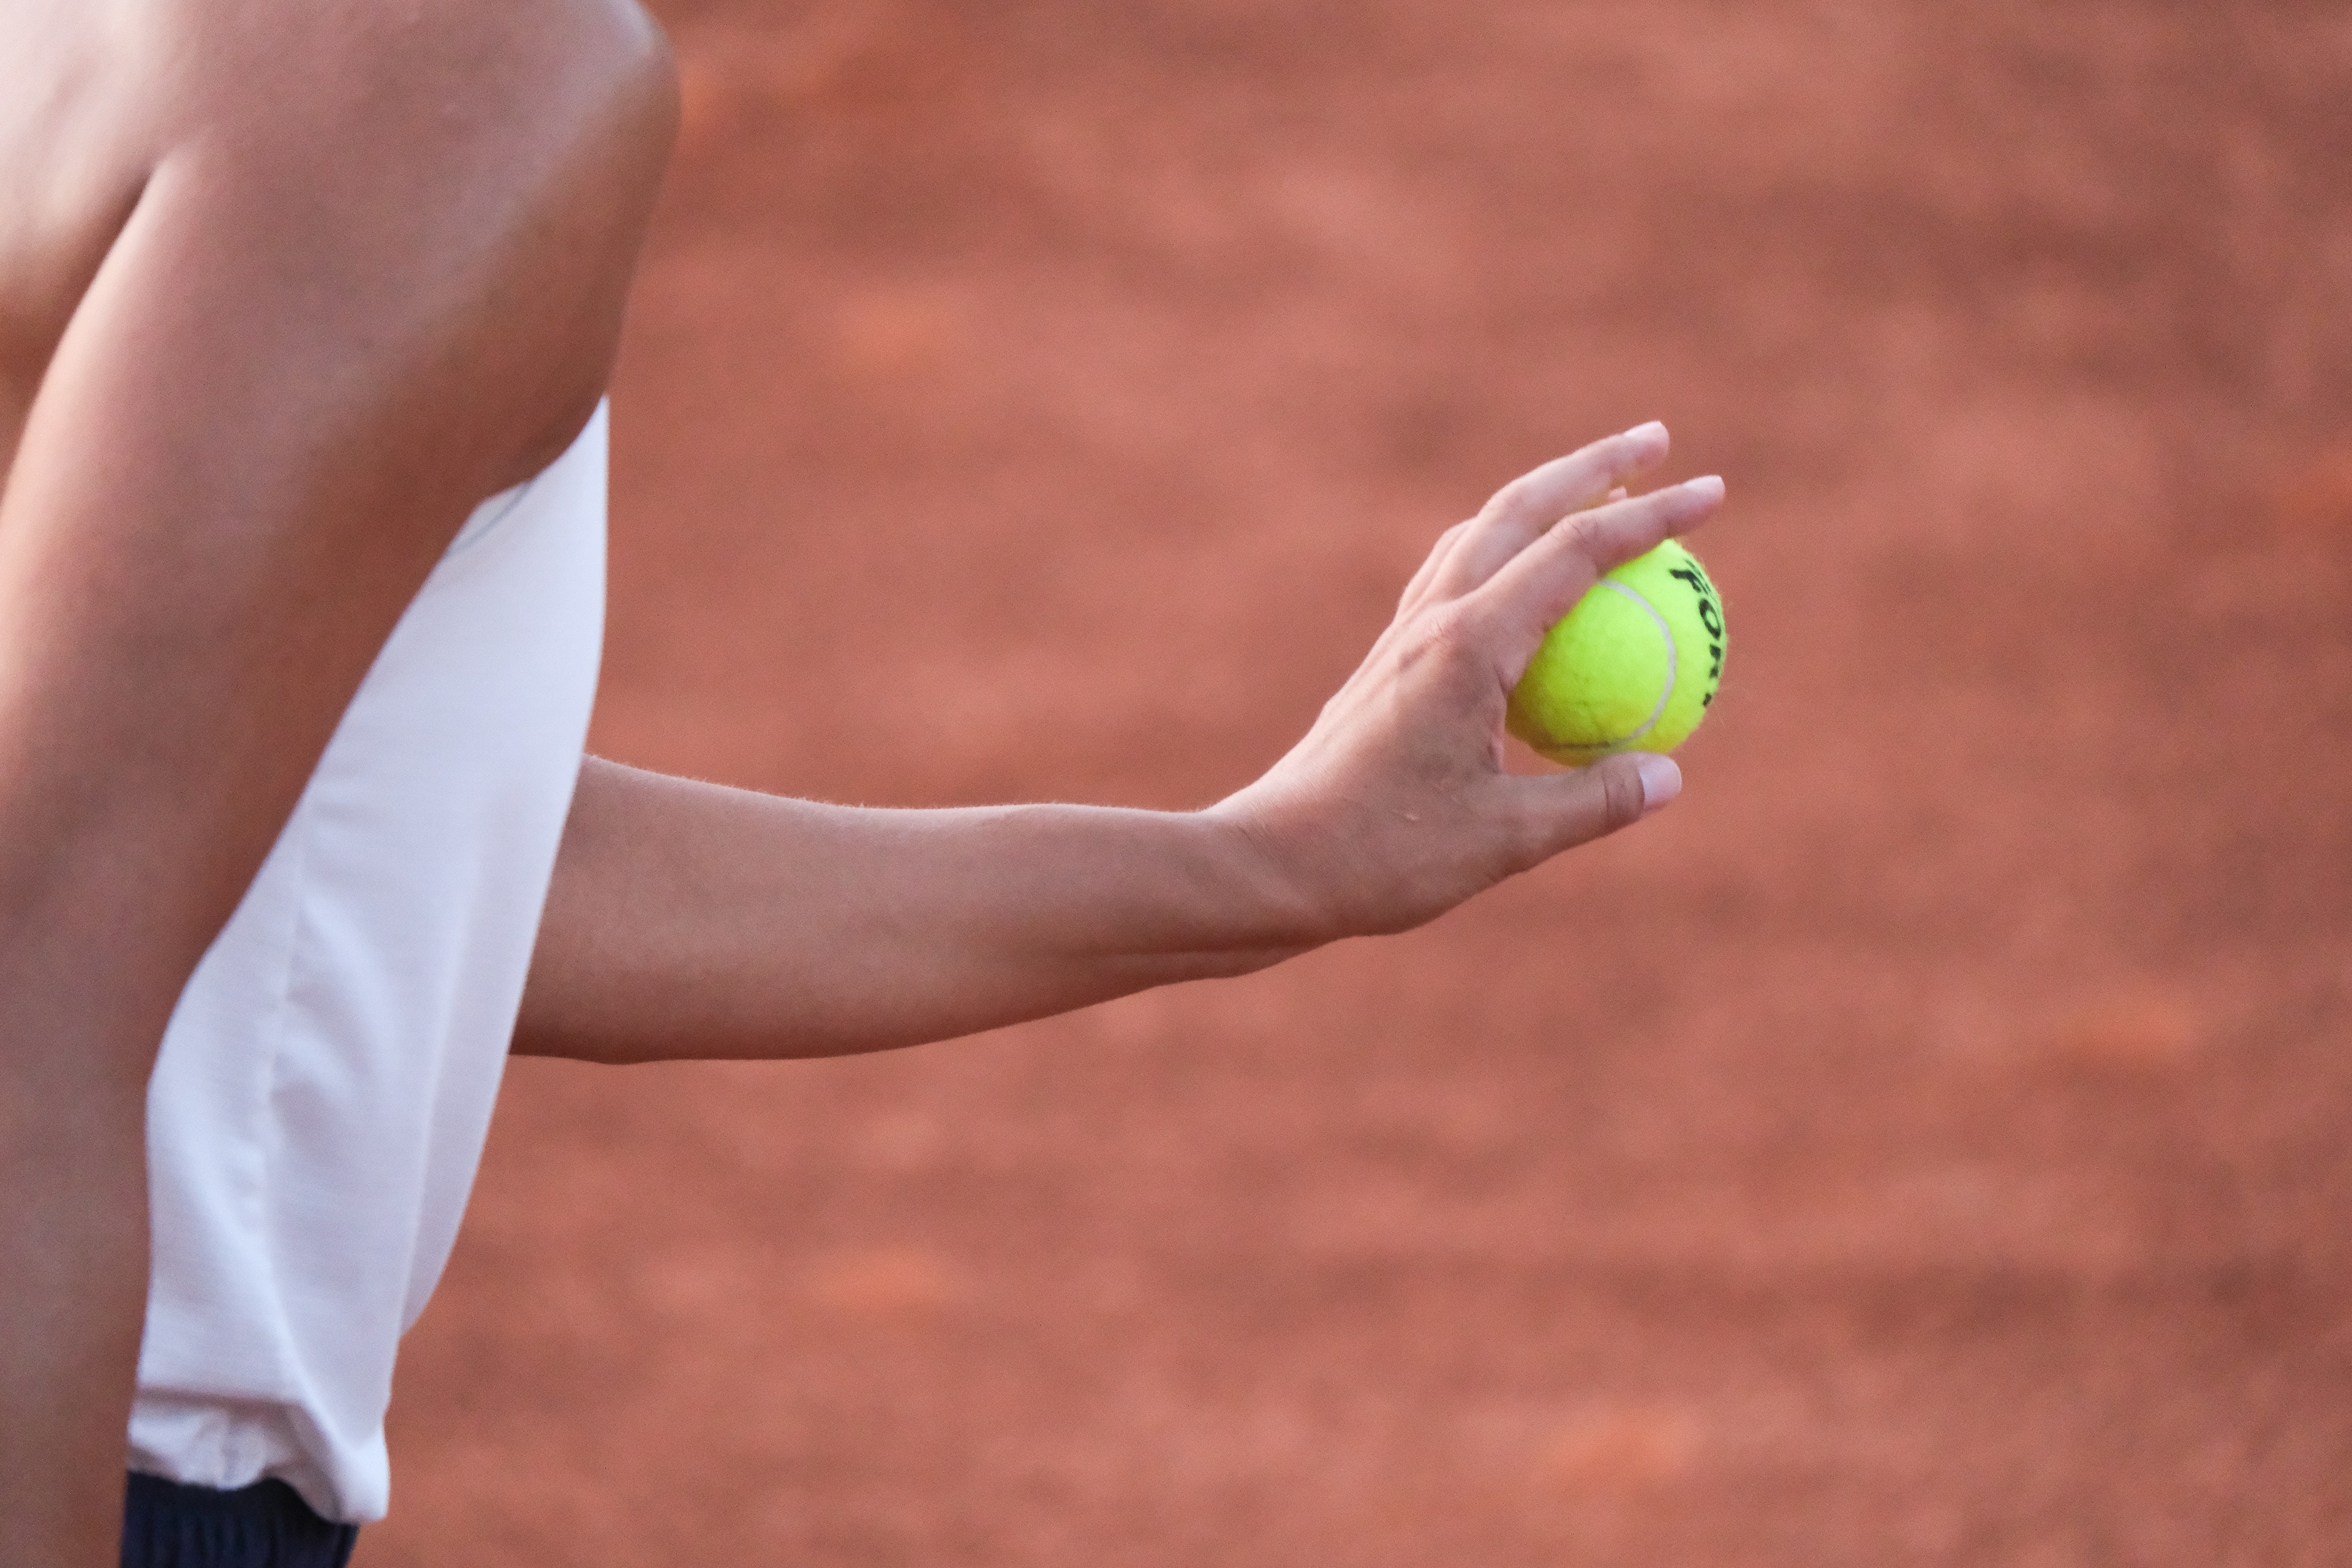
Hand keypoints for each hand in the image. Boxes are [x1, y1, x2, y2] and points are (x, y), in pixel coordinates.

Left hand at [1214, 422, 1725, 939]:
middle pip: (1521, 509)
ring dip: (1543, 498)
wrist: (1271, 861)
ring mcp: (1405, 635)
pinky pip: (1457, 576)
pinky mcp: (1390, 660)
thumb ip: (1591, 803)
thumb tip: (1669, 776)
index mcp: (1469, 647)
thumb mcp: (1504, 841)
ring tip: (1598, 491)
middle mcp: (1433, 621)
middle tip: (1657, 440)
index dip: (1652, 517)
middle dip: (1594, 466)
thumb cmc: (1382, 856)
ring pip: (1481, 532)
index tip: (1710, 490)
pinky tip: (1525, 575)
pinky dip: (1504, 550)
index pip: (1576, 553)